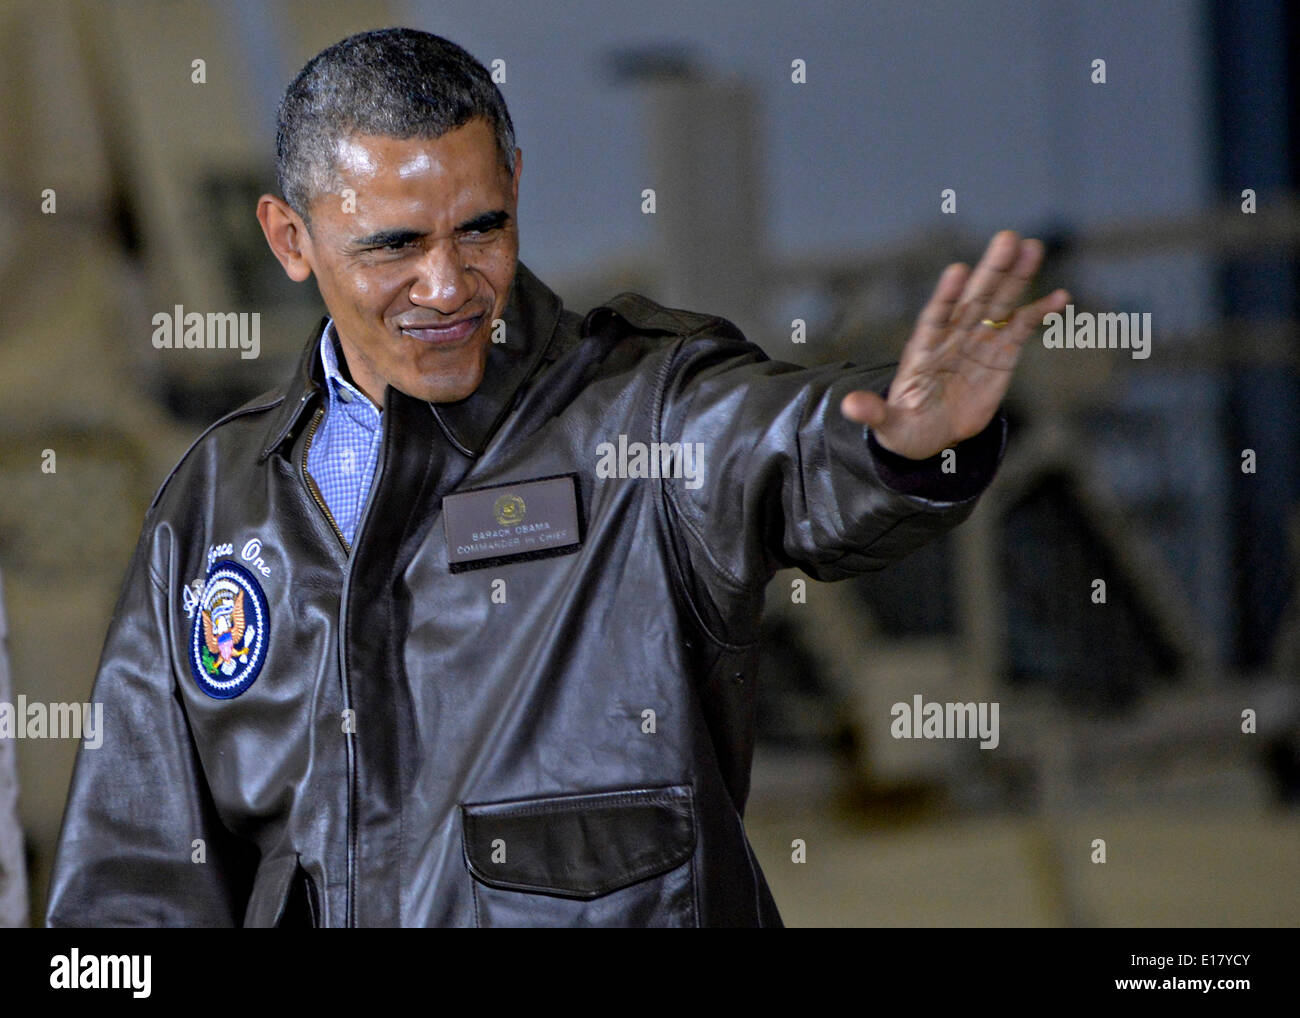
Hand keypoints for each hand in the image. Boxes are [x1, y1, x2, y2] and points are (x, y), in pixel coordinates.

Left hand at [840, 230, 1069, 458]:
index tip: (957, 272)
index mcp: (923, 349)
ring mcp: (978, 342)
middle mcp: (952, 337)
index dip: (945, 296)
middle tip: (1007, 238)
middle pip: (972, 299)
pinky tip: (1060, 297)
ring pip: (999, 304)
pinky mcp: (1001, 355)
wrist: (930, 433)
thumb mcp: (887, 425)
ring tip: (1032, 247)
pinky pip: (1022, 329)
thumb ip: (873, 413)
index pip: (934, 318)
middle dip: (989, 271)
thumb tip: (849, 407)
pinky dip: (1039, 312)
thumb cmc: (905, 426)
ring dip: (1016, 276)